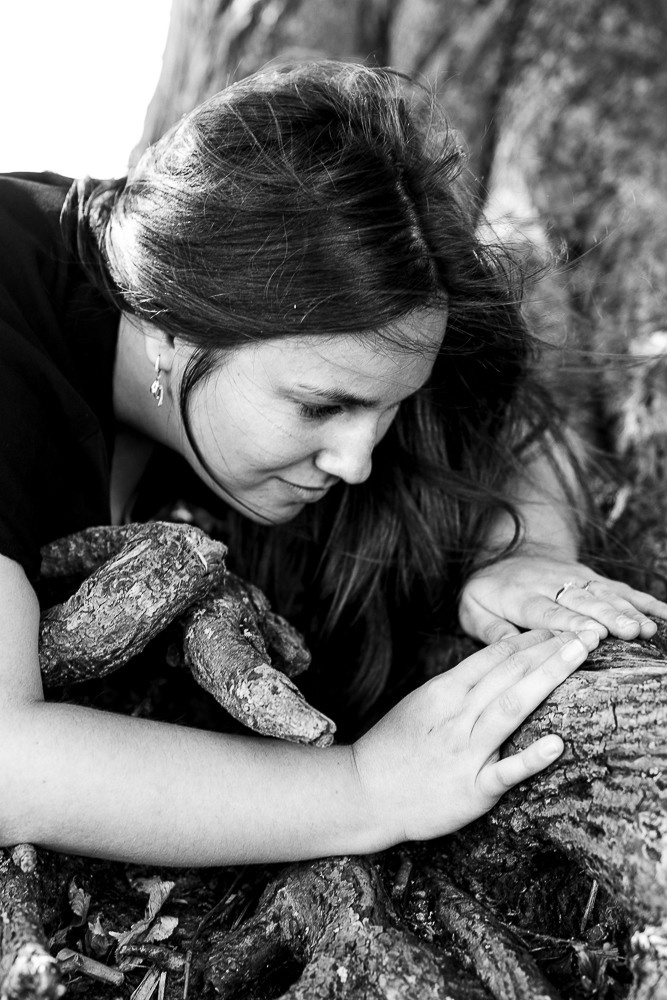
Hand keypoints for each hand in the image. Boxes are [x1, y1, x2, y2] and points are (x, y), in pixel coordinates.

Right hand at [351, 628, 597, 846]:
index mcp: (443, 692)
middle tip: (586, 632)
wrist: (364, 792)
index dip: (530, 640)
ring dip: (547, 679)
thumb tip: (496, 665)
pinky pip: (505, 772)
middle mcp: (456, 716)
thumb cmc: (393, 747)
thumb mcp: (421, 704)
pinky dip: (531, 758)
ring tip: (577, 657)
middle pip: (509, 674)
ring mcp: (465, 752)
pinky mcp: (471, 790)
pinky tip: (556, 744)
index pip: (494, 657)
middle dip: (549, 650)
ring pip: (511, 708)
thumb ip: (458, 686)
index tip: (558, 628)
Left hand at [458, 553, 666, 644]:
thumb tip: (511, 650)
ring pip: (604, 593)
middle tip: (631, 632)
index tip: (592, 635)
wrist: (502, 554)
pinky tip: (663, 614)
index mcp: (519, 594)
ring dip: (628, 610)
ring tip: (649, 627)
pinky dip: (641, 600)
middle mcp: (551, 583)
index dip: (570, 622)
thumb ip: (490, 630)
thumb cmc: (486, 592)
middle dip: (608, 616)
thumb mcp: (472, 609)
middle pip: (582, 601)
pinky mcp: (589, 578)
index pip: (547, 611)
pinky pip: (618, 588)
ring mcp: (573, 578)